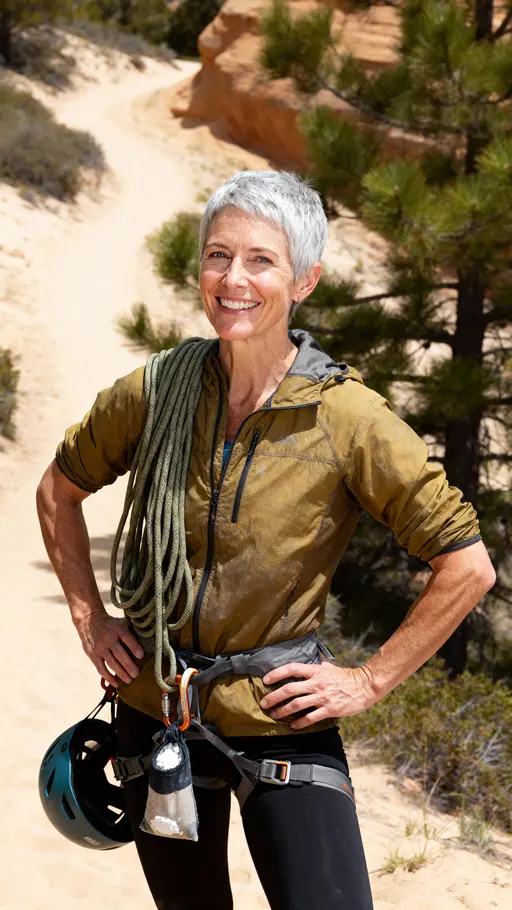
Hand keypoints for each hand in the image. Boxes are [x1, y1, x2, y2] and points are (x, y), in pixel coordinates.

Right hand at [75, 612, 144, 686]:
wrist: (89, 621)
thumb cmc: (111, 624)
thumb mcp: (121, 622)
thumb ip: (132, 631)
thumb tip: (149, 640)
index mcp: (117, 629)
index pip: (126, 638)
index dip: (134, 647)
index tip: (141, 656)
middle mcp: (108, 638)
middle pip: (119, 653)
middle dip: (128, 665)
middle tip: (136, 674)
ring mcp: (100, 648)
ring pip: (111, 663)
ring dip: (121, 673)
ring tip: (129, 680)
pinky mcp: (93, 656)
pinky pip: (101, 669)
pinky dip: (108, 677)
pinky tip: (116, 683)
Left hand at [260, 660, 376, 729]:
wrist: (364, 686)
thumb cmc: (346, 676)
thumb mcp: (329, 666)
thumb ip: (317, 665)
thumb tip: (309, 659)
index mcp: (316, 671)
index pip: (292, 669)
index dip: (277, 673)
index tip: (266, 680)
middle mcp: (316, 683)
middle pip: (290, 689)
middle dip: (274, 696)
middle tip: (264, 703)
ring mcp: (322, 697)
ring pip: (297, 704)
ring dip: (283, 710)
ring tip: (274, 715)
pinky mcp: (329, 709)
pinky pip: (310, 717)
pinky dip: (300, 722)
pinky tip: (293, 725)